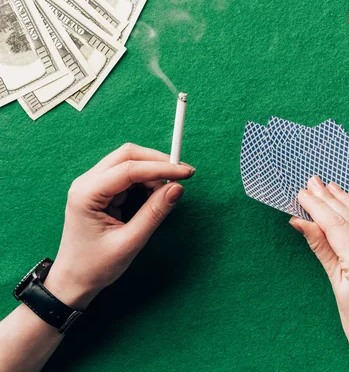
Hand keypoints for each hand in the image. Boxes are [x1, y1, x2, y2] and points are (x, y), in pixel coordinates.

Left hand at [43, 143, 194, 309]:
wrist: (74, 281)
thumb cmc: (95, 266)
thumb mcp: (130, 242)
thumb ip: (154, 213)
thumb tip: (177, 188)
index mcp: (87, 194)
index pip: (129, 168)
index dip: (161, 167)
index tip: (187, 173)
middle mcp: (87, 183)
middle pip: (127, 155)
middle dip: (157, 162)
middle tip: (183, 175)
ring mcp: (93, 185)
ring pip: (129, 162)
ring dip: (153, 172)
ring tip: (168, 193)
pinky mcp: (102, 191)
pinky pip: (128, 176)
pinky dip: (146, 182)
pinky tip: (156, 197)